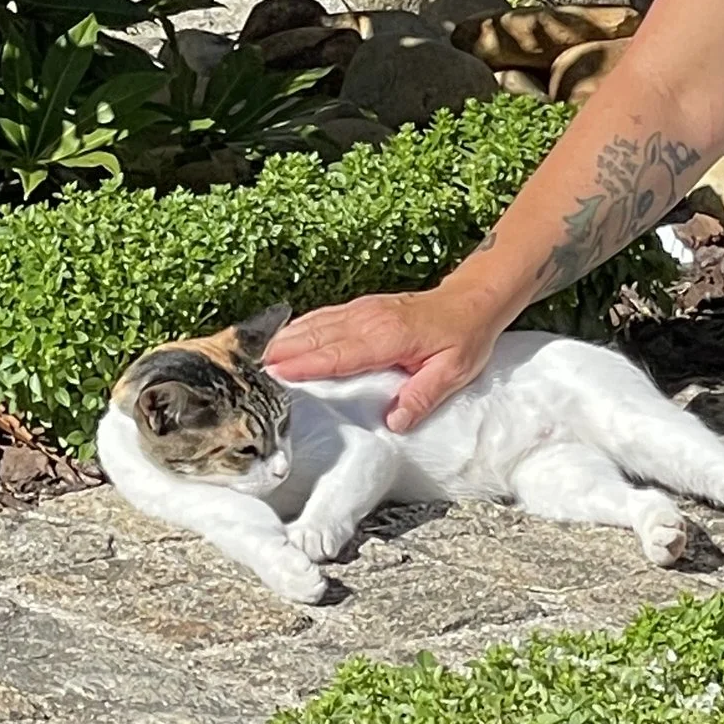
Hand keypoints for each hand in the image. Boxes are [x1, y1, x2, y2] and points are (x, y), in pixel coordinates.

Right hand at [262, 283, 499, 431]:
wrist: (471, 301)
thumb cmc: (463, 338)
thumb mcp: (453, 373)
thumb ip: (423, 397)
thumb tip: (394, 422)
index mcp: (388, 337)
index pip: (339, 354)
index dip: (306, 364)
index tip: (277, 373)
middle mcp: (370, 319)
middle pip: (317, 336)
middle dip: (283, 352)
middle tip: (252, 370)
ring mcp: (364, 310)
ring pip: (317, 323)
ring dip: (287, 338)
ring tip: (259, 356)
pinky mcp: (363, 308)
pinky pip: (326, 316)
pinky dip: (301, 327)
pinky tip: (286, 337)